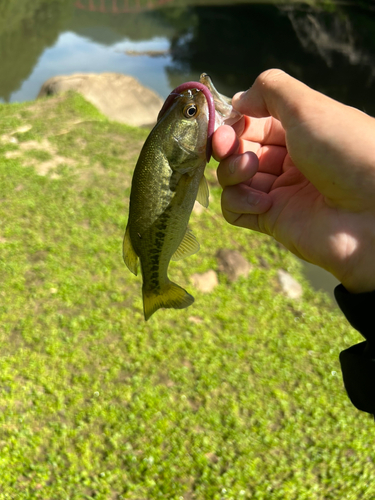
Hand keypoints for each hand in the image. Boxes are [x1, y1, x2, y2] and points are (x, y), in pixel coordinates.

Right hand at [213, 69, 374, 292]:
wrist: (374, 213)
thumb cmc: (346, 150)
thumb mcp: (308, 106)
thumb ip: (270, 90)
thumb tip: (237, 100)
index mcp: (300, 131)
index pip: (253, 123)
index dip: (234, 121)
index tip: (225, 121)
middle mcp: (288, 161)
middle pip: (239, 150)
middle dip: (226, 145)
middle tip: (225, 145)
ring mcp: (279, 192)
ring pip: (232, 179)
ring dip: (231, 172)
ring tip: (250, 171)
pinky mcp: (272, 221)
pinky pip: (235, 210)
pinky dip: (238, 202)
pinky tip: (262, 203)